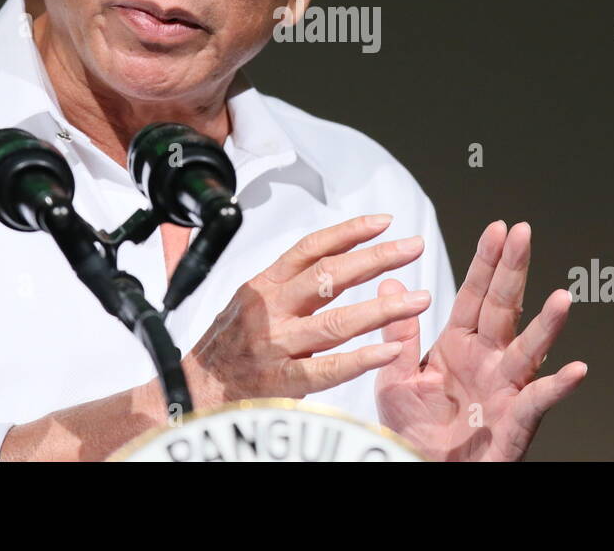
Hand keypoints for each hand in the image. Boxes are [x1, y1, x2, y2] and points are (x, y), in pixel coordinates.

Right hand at [181, 214, 431, 409]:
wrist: (194, 390)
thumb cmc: (228, 344)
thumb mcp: (251, 300)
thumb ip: (289, 282)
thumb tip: (336, 256)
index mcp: (264, 284)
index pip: (311, 248)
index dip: (349, 232)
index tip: (384, 222)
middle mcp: (271, 308)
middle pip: (330, 276)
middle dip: (377, 259)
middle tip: (413, 247)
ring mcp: (278, 345)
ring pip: (337, 322)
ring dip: (383, 309)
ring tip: (418, 300)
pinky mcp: (282, 382)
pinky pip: (329, 369)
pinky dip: (362, 359)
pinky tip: (390, 349)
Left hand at [375, 220, 586, 460]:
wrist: (415, 469)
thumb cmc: (411, 431)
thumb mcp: (396, 377)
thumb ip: (399, 333)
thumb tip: (393, 282)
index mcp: (459, 344)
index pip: (476, 293)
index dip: (487, 261)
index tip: (498, 229)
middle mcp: (488, 360)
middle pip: (504, 308)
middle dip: (514, 270)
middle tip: (525, 236)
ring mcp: (504, 388)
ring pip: (528, 350)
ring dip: (547, 325)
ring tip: (562, 298)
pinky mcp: (514, 422)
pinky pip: (537, 402)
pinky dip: (557, 387)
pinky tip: (575, 369)